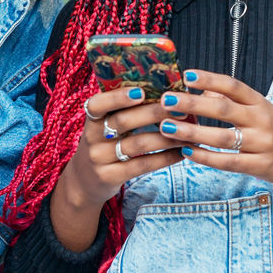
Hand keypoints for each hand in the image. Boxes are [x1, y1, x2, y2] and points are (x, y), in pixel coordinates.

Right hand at [50, 85, 184, 250]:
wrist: (84, 181)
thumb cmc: (103, 145)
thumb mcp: (103, 127)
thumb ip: (122, 111)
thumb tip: (161, 91)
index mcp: (91, 120)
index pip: (97, 105)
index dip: (117, 97)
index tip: (141, 92)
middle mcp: (92, 138)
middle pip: (123, 122)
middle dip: (153, 114)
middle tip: (180, 109)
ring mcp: (100, 159)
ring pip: (137, 144)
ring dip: (166, 137)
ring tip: (188, 132)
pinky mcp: (110, 177)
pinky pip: (142, 165)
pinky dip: (165, 158)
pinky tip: (181, 152)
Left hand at [156, 69, 272, 211]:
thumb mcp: (258, 109)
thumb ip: (231, 100)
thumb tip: (200, 89)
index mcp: (260, 102)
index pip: (233, 86)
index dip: (210, 79)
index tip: (186, 75)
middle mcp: (261, 120)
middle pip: (224, 109)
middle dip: (193, 104)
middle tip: (167, 100)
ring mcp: (261, 144)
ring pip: (222, 137)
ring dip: (192, 132)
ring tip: (167, 127)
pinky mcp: (259, 166)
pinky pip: (228, 162)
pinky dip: (206, 157)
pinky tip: (186, 151)